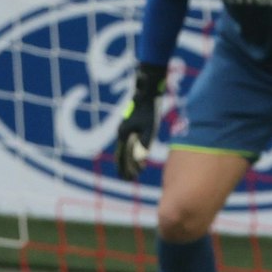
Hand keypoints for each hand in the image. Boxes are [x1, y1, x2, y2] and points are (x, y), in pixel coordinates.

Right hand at [115, 63, 166, 179]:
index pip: (121, 157)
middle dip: (124, 168)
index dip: (125, 169)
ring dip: (129, 161)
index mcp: (123, 134)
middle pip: (120, 154)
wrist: (147, 92)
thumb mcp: (150, 128)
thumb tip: (141, 159)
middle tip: (129, 179)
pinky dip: (133, 152)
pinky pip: (130, 143)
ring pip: (124, 149)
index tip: (129, 179)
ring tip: (136, 172)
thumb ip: (145, 143)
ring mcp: (125, 129)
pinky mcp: (131, 126)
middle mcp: (121, 133)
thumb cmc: (150, 110)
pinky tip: (142, 158)